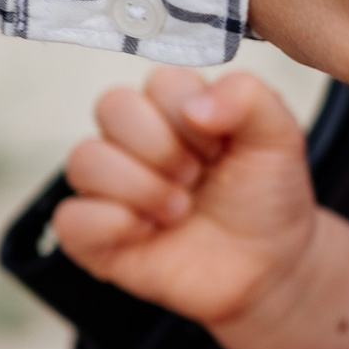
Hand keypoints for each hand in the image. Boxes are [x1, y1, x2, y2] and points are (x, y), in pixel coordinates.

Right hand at [52, 68, 348, 348]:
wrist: (269, 265)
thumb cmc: (266, 196)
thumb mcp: (278, 137)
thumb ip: (248, 97)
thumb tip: (196, 104)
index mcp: (174, 107)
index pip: (158, 82)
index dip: (191, 115)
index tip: (220, 148)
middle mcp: (134, 139)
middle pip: (112, 107)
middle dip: (164, 148)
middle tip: (196, 178)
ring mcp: (111, 186)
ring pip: (85, 160)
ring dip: (142, 188)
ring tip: (180, 210)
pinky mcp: (95, 235)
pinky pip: (70, 217)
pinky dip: (112, 224)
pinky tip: (150, 234)